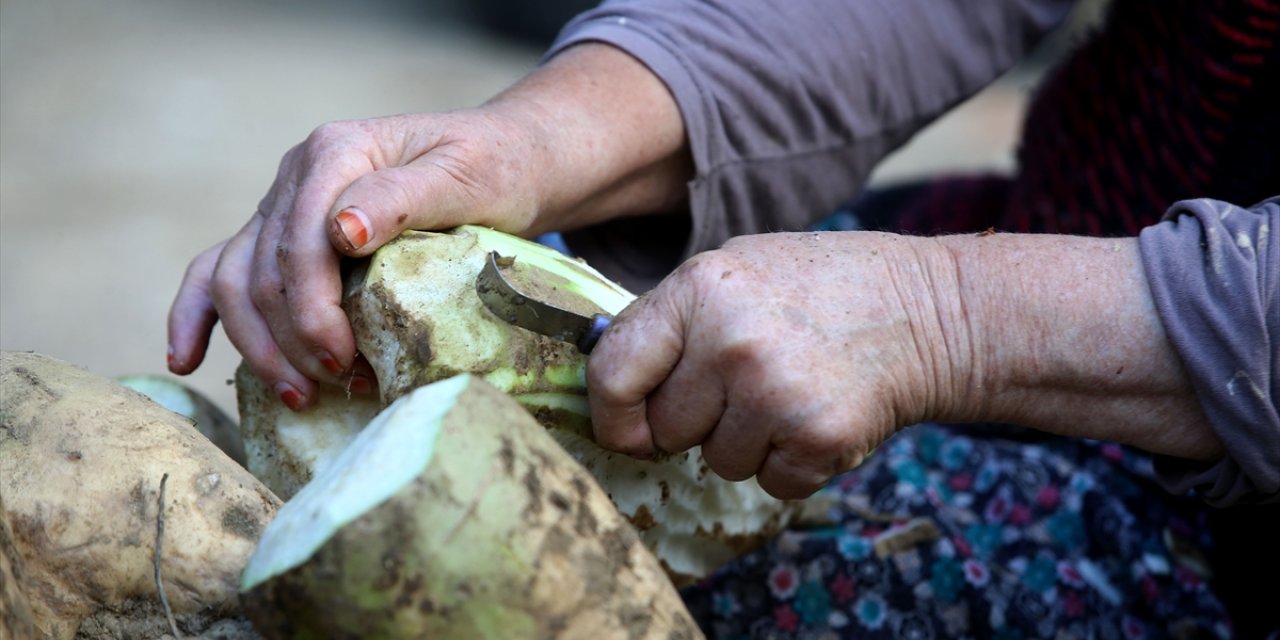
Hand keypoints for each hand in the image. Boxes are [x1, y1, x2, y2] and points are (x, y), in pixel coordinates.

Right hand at [167, 111, 545, 407]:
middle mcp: (299, 173)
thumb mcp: (466, 178)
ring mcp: (284, 202)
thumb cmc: (494, 169)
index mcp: (338, 152)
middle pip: (263, 269)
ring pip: (235, 279)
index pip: (301, 243)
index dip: (314, 311)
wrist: (504, 157)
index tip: (348, 361)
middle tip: (340, 385)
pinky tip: (186, 359)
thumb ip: (405, 197)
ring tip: (299, 395)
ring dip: (257, 345)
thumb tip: (343, 232)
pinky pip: (221, 268)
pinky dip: (197, 314)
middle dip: (292, 340)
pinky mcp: (284, 230)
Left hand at [588, 230, 1220, 499]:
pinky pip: (770, 483)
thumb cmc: (817, 288)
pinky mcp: (817, 437)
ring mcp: (775, 392)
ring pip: (716, 463)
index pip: (612, 374)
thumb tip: (605, 382)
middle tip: (743, 385)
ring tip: (788, 392)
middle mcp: (731, 342)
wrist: (926, 311)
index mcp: (698, 289)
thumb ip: (671, 320)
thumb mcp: (735, 270)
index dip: (612, 413)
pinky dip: (792, 465)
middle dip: (694, 421)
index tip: (627, 427)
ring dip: (747, 444)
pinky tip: (817, 415)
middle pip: (664, 429)